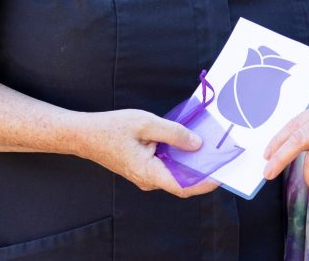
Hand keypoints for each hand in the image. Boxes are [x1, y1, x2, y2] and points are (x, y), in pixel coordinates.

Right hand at [78, 109, 218, 196]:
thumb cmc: (111, 128)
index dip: (206, 182)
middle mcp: (148, 179)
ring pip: (175, 171)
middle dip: (204, 168)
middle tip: (223, 152)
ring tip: (211, 143)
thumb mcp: (146, 123)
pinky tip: (190, 140)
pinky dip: (180, 155)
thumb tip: (197, 144)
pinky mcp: (144, 167)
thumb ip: (173, 133)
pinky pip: (167, 165)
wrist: (85, 135)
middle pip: (182, 180)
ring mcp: (146, 174)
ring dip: (192, 160)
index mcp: (148, 172)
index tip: (223, 172)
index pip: (183, 186)